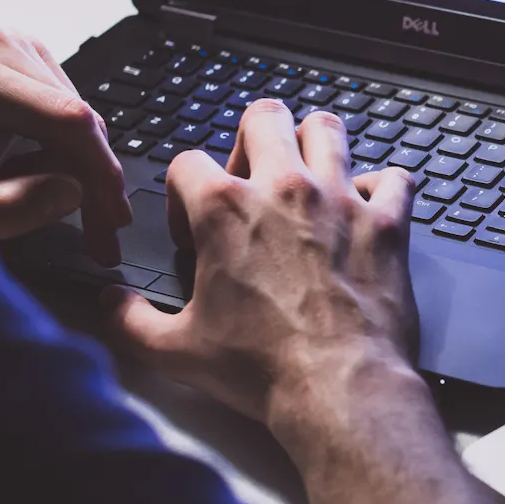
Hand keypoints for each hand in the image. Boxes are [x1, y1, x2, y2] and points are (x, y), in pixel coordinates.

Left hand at [0, 28, 130, 263]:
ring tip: (54, 202)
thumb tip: (73, 193)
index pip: (70, 120)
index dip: (102, 175)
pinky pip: (53, 100)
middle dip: (94, 178)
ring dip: (76, 162)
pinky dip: (56, 141)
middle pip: (77, 114)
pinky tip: (36, 170)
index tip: (115, 221)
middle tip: (100, 233)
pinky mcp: (5, 53)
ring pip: (71, 109)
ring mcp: (3, 43)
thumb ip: (8, 207)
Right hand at [101, 100, 420, 420]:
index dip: (181, 192)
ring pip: (328, 129)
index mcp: (224, 210)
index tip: (193, 228)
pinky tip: (369, 208)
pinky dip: (383, 187)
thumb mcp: (175, 350)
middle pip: (264, 116)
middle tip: (253, 177)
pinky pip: (395, 177)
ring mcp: (340, 200)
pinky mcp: (387, 222)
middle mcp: (284, 189)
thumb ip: (129, 320)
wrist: (339, 387)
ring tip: (309, 174)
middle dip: (252, 138)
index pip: (187, 162)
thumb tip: (109, 303)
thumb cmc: (263, 369)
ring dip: (316, 144)